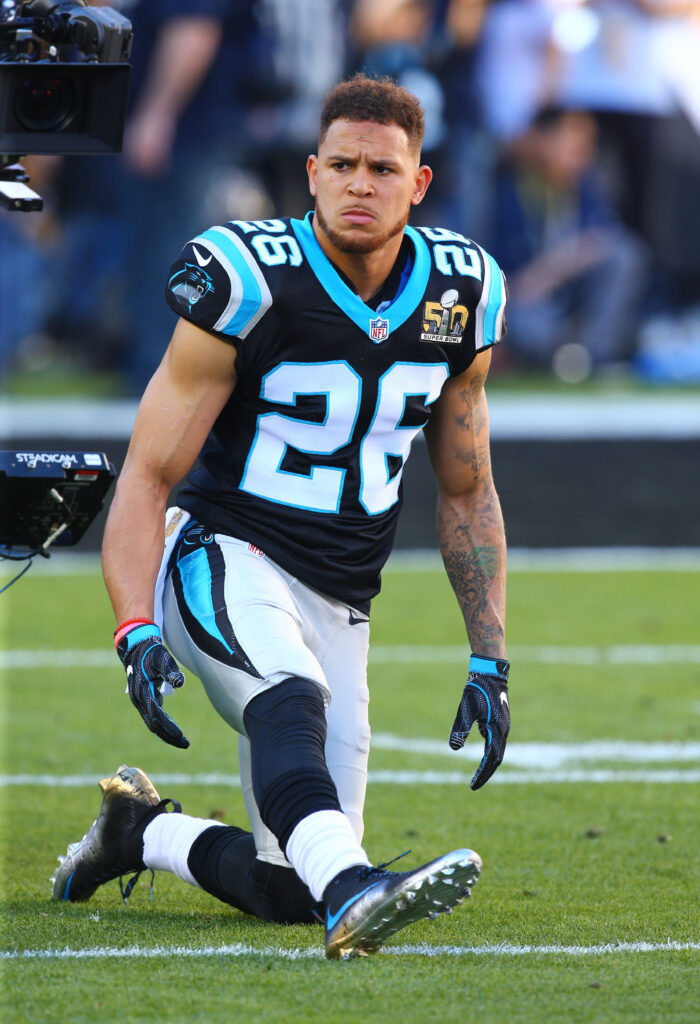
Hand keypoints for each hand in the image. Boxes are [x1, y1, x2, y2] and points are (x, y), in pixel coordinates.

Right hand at [116, 622, 188, 748]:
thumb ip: (170, 670)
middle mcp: (139, 699)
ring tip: (183, 741)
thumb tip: (180, 682)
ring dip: (166, 732)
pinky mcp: (144, 699)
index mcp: (142, 691)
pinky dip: (163, 724)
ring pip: (153, 722)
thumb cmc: (152, 653)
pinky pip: (153, 716)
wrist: (137, 648)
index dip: (168, 726)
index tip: (180, 735)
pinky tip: (174, 730)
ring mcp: (140, 701)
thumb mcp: (162, 658)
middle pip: (154, 724)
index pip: (156, 715)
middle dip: (169, 736)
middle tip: (185, 744)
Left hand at [449, 655, 509, 789]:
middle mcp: (503, 729)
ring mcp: (503, 725)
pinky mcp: (499, 720)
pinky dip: (490, 750)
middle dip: (486, 773)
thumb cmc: (477, 688)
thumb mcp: (466, 708)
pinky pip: (496, 740)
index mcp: (497, 729)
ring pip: (497, 750)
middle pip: (497, 758)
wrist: (490, 672)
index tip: (472, 786)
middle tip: (474, 785)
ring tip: (478, 774)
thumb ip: (461, 728)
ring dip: (488, 762)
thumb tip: (454, 748)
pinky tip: (483, 752)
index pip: (491, 759)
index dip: (482, 774)